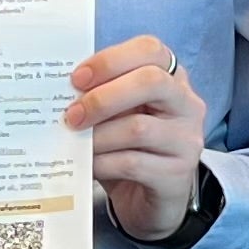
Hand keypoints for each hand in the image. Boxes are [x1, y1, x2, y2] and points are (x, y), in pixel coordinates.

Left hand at [68, 35, 208, 243]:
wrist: (150, 198)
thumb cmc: (129, 147)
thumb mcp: (118, 114)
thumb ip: (101, 95)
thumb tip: (61, 92)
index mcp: (171, 77)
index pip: (150, 50)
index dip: (111, 59)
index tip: (77, 78)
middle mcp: (186, 104)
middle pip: (151, 82)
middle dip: (103, 97)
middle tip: (72, 115)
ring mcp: (186, 140)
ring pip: (138, 127)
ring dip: (97, 135)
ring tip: (74, 143)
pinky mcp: (177, 174)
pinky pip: (132, 163)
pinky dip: (102, 162)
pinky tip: (86, 165)